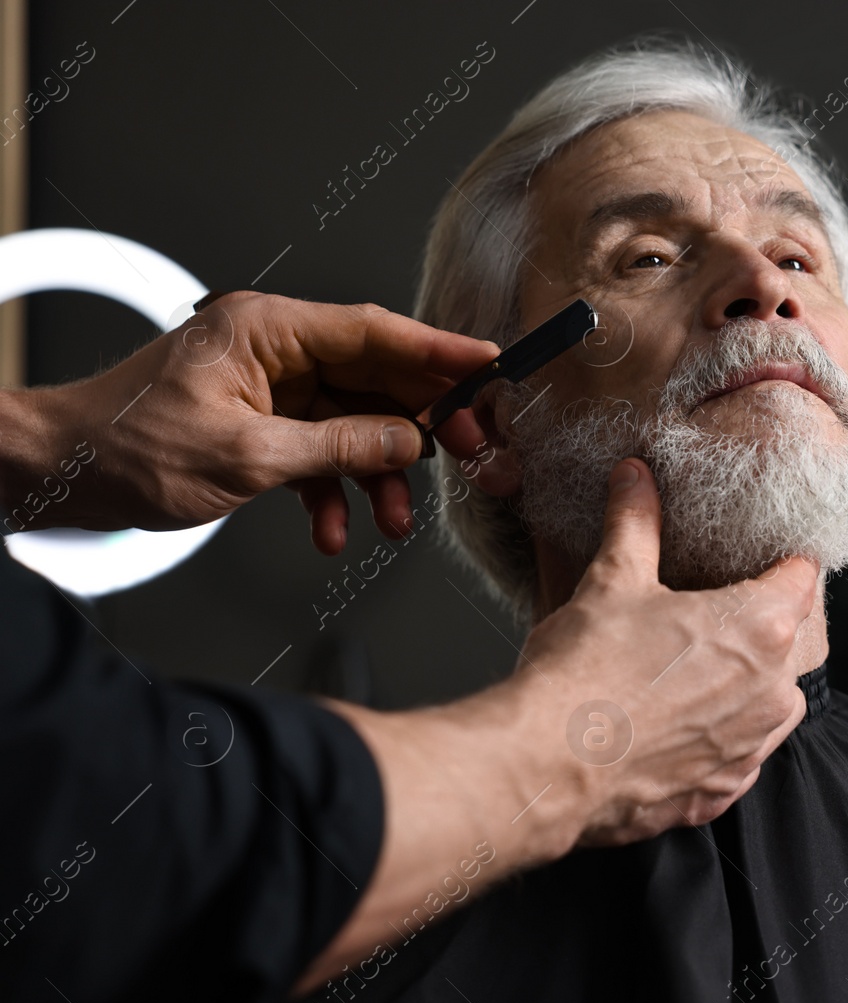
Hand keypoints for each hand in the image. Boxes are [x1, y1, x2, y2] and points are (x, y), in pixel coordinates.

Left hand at [0, 292, 499, 552]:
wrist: (59, 476)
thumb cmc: (128, 450)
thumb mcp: (248, 457)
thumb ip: (340, 448)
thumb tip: (409, 442)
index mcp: (268, 330)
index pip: (376, 332)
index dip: (441, 350)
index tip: (491, 366)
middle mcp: (274, 350)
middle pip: (377, 379)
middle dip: (422, 426)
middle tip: (469, 456)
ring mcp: (269, 387)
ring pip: (355, 424)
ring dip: (378, 475)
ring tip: (395, 521)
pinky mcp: (261, 422)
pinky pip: (321, 452)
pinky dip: (334, 492)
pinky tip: (335, 530)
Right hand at [539, 459, 817, 845]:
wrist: (545, 768)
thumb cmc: (584, 672)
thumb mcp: (612, 579)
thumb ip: (635, 522)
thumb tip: (635, 476)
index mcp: (761, 627)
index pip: (801, 575)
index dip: (781, 559)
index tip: (763, 554)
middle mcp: (773, 691)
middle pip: (784, 640)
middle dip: (751, 624)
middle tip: (701, 612)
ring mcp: (750, 748)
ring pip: (769, 701)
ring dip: (740, 683)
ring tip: (684, 670)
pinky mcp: (721, 793)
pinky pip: (736, 754)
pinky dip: (714, 737)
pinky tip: (670, 724)